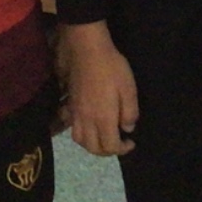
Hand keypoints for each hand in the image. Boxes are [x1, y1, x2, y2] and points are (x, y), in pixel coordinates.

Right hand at [63, 21, 137, 155]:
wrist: (87, 50)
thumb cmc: (111, 68)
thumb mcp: (129, 88)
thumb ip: (130, 112)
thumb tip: (127, 128)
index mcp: (103, 119)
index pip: (110, 146)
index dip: (122, 149)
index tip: (131, 141)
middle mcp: (87, 121)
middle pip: (94, 148)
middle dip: (108, 151)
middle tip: (118, 143)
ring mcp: (76, 114)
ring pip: (81, 141)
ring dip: (93, 145)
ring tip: (104, 137)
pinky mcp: (70, 105)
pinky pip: (72, 128)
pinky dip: (81, 135)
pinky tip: (89, 126)